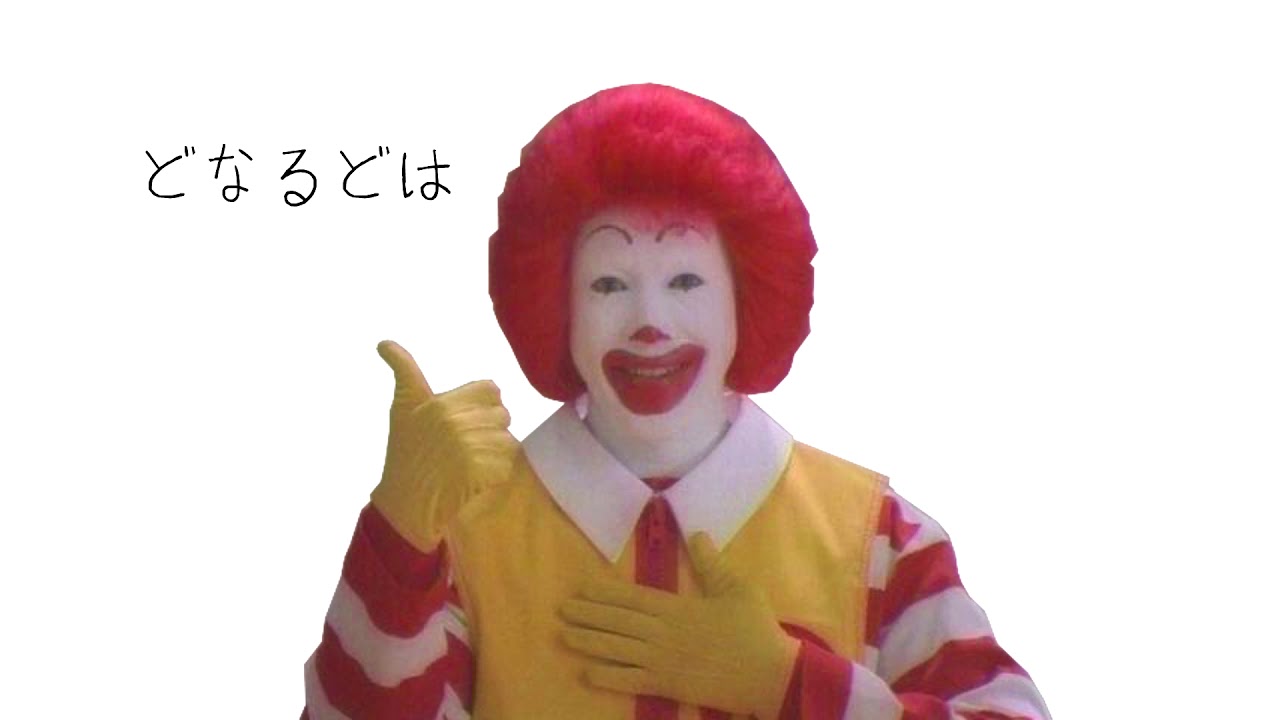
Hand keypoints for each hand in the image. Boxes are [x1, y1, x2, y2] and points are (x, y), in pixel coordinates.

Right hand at [369, 340, 518, 551]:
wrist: (405, 505)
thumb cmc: (404, 454)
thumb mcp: (401, 408)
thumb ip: (403, 371)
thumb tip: (384, 342)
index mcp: (441, 402)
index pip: (491, 389)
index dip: (484, 405)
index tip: (467, 421)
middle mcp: (455, 421)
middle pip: (502, 415)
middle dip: (490, 430)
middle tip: (466, 449)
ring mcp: (469, 447)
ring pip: (507, 440)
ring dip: (495, 453)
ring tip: (469, 466)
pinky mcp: (481, 472)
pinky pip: (507, 464)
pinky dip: (496, 474)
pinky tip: (474, 480)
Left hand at [561, 533, 799, 718]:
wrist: (770, 674)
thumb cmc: (755, 630)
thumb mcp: (737, 588)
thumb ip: (712, 564)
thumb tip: (697, 534)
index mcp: (677, 608)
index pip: (632, 597)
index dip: (604, 593)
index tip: (581, 588)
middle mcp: (663, 633)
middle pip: (617, 622)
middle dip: (587, 614)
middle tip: (561, 609)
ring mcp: (662, 661)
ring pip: (617, 649)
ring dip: (589, 642)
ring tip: (564, 635)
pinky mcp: (667, 686)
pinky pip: (630, 681)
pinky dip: (607, 678)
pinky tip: (587, 674)